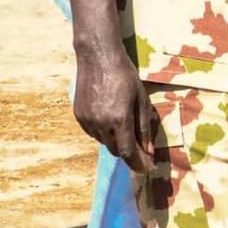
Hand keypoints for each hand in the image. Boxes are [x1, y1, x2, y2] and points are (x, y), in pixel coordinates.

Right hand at [73, 42, 155, 171]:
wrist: (98, 57)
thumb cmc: (125, 75)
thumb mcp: (141, 98)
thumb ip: (144, 125)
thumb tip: (148, 149)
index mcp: (119, 119)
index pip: (128, 152)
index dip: (138, 163)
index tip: (147, 170)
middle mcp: (101, 124)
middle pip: (115, 149)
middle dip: (128, 152)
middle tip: (141, 150)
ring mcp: (87, 121)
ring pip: (104, 142)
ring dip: (116, 141)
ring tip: (125, 128)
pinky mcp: (79, 116)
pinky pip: (93, 133)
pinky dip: (104, 132)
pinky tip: (110, 119)